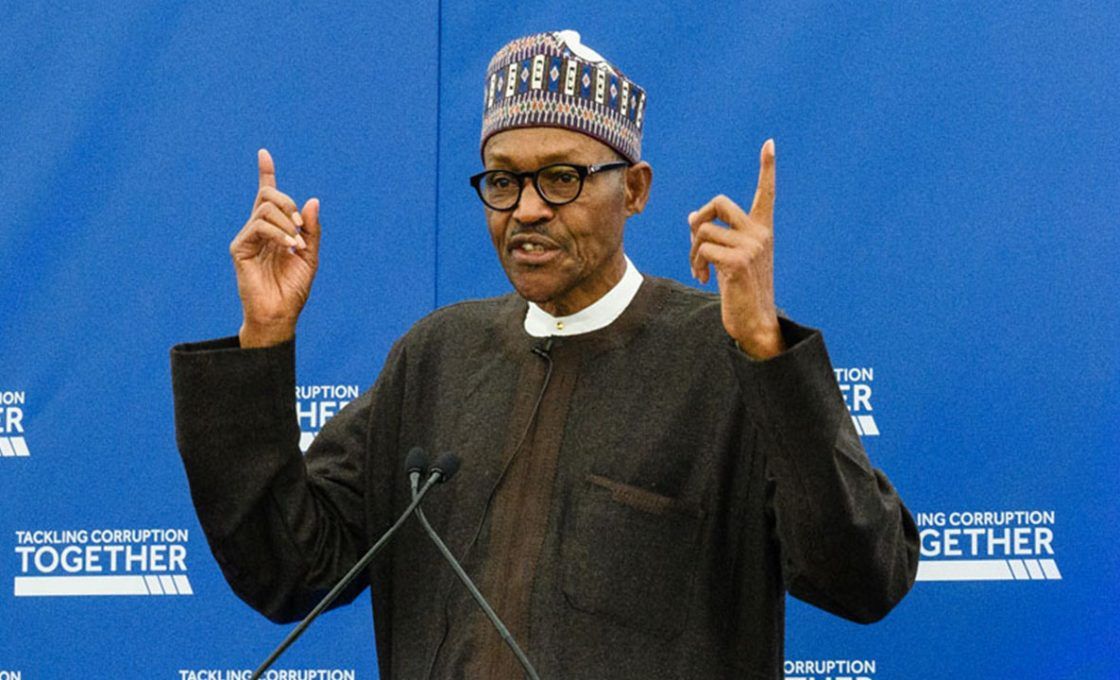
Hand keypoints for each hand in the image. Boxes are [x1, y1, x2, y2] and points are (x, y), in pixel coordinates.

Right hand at [230, 149, 321, 347]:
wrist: (281, 313)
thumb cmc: (294, 288)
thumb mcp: (311, 255)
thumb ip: (311, 229)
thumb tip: (312, 200)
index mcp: (275, 229)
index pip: (266, 196)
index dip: (265, 174)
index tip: (263, 153)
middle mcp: (258, 230)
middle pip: (268, 196)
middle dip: (288, 203)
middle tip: (302, 226)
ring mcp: (247, 237)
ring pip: (265, 209)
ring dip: (288, 223)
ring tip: (298, 245)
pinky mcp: (240, 248)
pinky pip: (259, 226)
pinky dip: (279, 233)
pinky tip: (289, 247)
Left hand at [688, 139, 784, 358]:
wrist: (754, 322)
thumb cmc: (741, 291)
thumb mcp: (731, 259)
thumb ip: (719, 236)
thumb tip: (692, 217)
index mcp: (762, 230)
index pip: (766, 193)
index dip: (767, 168)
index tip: (770, 143)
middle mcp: (760, 234)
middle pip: (719, 202)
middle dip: (699, 217)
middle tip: (694, 239)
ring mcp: (751, 247)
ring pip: (703, 230)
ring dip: (692, 251)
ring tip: (699, 269)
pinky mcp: (739, 262)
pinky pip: (702, 248)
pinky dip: (696, 263)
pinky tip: (705, 279)